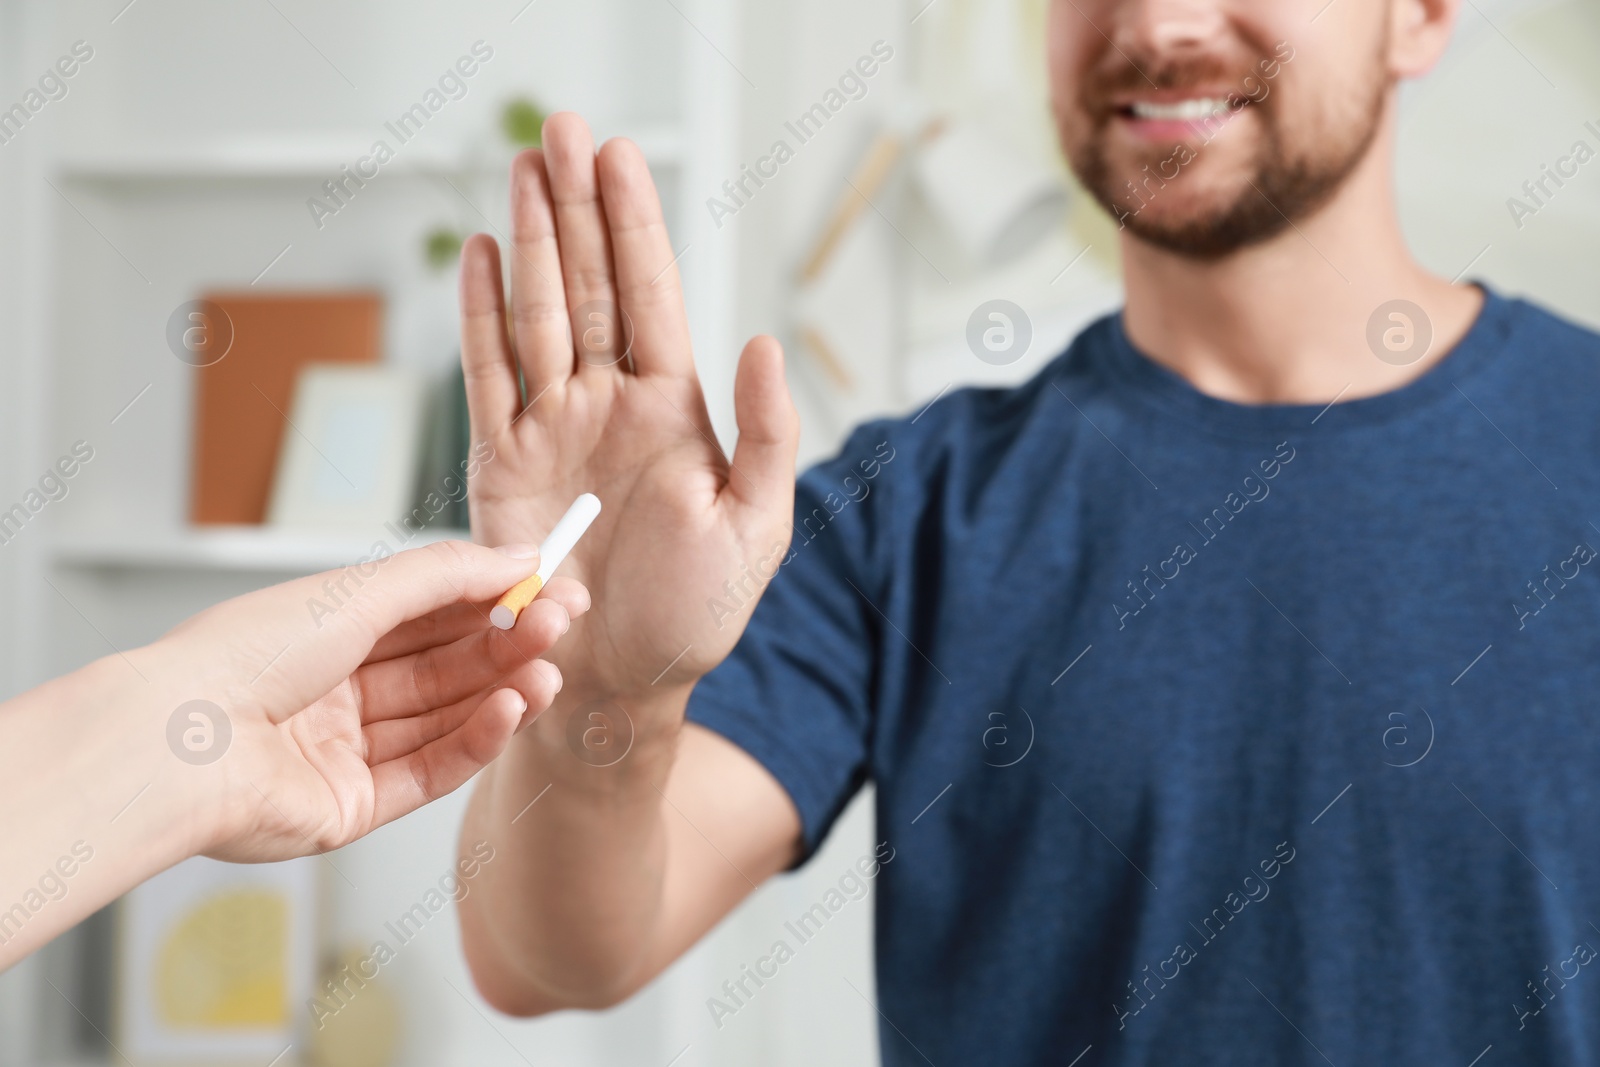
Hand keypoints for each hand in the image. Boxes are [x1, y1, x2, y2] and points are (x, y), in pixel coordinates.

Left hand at [148, 540, 589, 862]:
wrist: (182, 742)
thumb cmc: (246, 655)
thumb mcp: (360, 592)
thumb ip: (448, 575)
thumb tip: (520, 557)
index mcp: (331, 630)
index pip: (434, 612)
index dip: (497, 600)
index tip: (554, 589)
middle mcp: (339, 688)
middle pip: (447, 666)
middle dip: (509, 645)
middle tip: (560, 627)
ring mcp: (346, 750)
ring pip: (446, 718)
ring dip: (503, 693)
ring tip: (547, 674)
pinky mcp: (352, 806)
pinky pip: (429, 770)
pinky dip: (476, 741)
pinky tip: (510, 711)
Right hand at [458, 112, 798, 703]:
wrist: (615, 684)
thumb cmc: (692, 616)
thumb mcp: (755, 527)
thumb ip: (766, 433)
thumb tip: (763, 342)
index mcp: (672, 411)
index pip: (650, 296)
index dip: (633, 224)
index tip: (618, 156)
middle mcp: (609, 406)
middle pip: (590, 285)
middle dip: (576, 205)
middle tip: (561, 129)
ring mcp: (552, 430)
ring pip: (538, 314)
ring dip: (532, 240)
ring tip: (523, 169)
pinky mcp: (500, 466)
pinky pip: (487, 377)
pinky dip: (481, 317)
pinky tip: (484, 258)